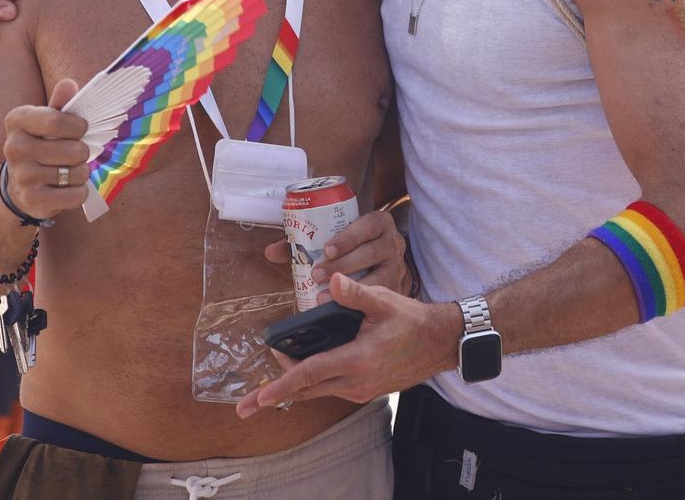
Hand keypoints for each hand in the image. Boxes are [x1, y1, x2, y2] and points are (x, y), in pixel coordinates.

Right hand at [1, 79, 89, 220]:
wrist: (20, 185)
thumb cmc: (42, 144)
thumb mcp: (49, 120)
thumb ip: (61, 103)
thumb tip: (69, 83)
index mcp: (17, 120)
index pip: (56, 120)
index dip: (78, 126)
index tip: (80, 129)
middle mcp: (13, 147)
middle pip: (74, 149)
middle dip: (83, 152)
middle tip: (74, 154)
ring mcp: (22, 176)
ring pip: (78, 172)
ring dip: (81, 172)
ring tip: (68, 170)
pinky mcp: (32, 200)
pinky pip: (76, 195)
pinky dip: (80, 192)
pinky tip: (66, 188)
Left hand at [233, 273, 460, 417]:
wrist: (439, 344)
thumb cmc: (412, 321)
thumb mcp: (385, 301)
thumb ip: (356, 293)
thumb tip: (332, 278)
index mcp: (357, 361)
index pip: (310, 374)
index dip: (281, 385)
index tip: (259, 398)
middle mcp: (355, 382)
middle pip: (306, 390)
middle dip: (275, 397)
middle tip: (246, 405)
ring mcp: (359, 390)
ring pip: (317, 391)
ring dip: (293, 388)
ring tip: (267, 389)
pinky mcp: (364, 390)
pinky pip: (330, 389)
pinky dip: (312, 383)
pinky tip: (303, 372)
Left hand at [263, 210, 410, 300]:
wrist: (383, 264)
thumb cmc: (351, 248)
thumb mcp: (335, 238)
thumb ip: (304, 242)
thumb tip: (271, 251)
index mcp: (379, 224)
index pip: (368, 224)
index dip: (349, 236)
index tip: (327, 250)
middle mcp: (392, 243)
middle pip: (372, 251)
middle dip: (343, 264)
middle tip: (317, 275)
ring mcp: (397, 267)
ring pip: (380, 275)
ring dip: (351, 286)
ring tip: (325, 296)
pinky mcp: (396, 289)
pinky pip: (382, 297)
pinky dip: (361, 304)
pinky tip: (343, 311)